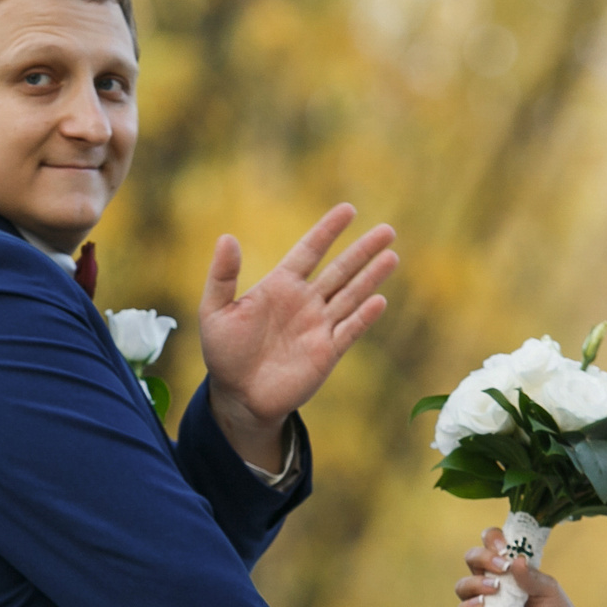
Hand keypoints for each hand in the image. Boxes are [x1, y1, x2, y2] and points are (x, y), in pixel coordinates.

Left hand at [198, 205, 395, 468]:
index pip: (309, 251)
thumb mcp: (215, 311)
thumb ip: (223, 276)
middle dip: (363, 250)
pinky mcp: (326, 353)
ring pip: (351, 295)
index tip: (348, 210)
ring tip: (392, 255)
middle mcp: (305, 302)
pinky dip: (364, 317)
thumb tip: (227, 238)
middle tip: (388, 230)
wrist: (238, 396)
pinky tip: (378, 300)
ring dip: (371, 277)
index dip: (328, 230)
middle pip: (340, 270)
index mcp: (280, 286)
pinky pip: (349, 331)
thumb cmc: (224, 353)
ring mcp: (318, 326)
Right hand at [459, 527, 590, 606]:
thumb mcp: (548, 589)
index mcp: (509, 567)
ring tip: (495, 590)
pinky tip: (482, 606)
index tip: (504, 546)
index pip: (491, 543)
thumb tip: (515, 560)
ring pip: (463, 586)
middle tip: (502, 567)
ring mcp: (485, 603)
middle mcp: (493, 581)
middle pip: (472, 559)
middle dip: (482, 557)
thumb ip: (531, 576)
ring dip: (474, 583)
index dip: (492, 539)